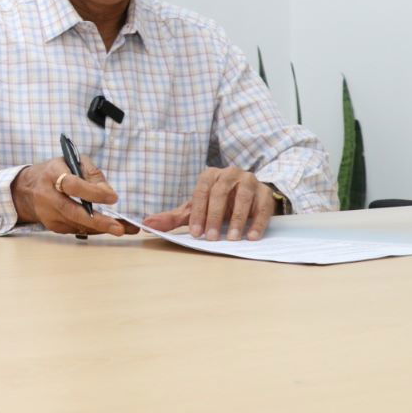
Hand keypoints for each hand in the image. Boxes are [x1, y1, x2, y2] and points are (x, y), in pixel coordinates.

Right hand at [10, 157, 132, 235]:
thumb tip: (108, 192)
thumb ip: (92, 173)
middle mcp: (47, 196)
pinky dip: (93, 229)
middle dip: (98, 221)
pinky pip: (76, 230)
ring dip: (102, 228)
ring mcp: (48, 214)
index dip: (93, 193)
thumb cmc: (56, 172)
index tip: (113, 198)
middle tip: (119, 228)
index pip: (72, 185)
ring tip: (125, 229)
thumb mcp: (72, 161)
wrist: (27, 189)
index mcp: (52, 174)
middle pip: (73, 211)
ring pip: (77, 224)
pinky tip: (107, 226)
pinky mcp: (52, 226)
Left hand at [143, 167, 274, 240]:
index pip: (201, 192)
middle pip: (221, 193)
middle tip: (211, 238)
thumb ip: (173, 217)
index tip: (196, 233)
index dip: (198, 213)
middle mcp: (230, 174)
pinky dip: (257, 222)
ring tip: (232, 238)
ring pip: (243, 197)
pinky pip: (263, 206)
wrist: (248, 197)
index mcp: (210, 175)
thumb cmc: (217, 204)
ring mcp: (250, 181)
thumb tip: (146, 224)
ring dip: (238, 219)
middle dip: (215, 216)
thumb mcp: (195, 209)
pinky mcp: (265, 192)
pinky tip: (251, 236)